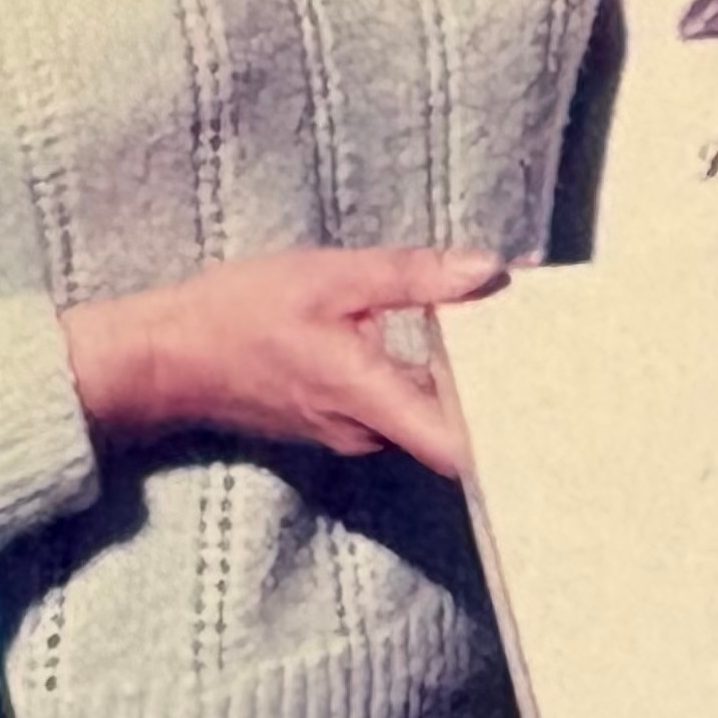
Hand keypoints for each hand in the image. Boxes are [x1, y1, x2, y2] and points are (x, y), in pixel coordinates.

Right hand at [62, 245, 508, 477]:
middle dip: (495, 386)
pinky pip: (395, 406)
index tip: (551, 400)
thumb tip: (488, 271)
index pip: (457, 446)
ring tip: (505, 329)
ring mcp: (349, 433)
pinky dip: (421, 376)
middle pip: (449, 425)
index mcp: (370, 397)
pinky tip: (441, 336)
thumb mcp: (330, 276)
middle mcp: (366, 432)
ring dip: (457, 377)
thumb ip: (412, 275)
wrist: (167, 357)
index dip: (509, 433)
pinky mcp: (335, 422)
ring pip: (422, 413)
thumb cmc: (241, 312)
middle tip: (546, 342)